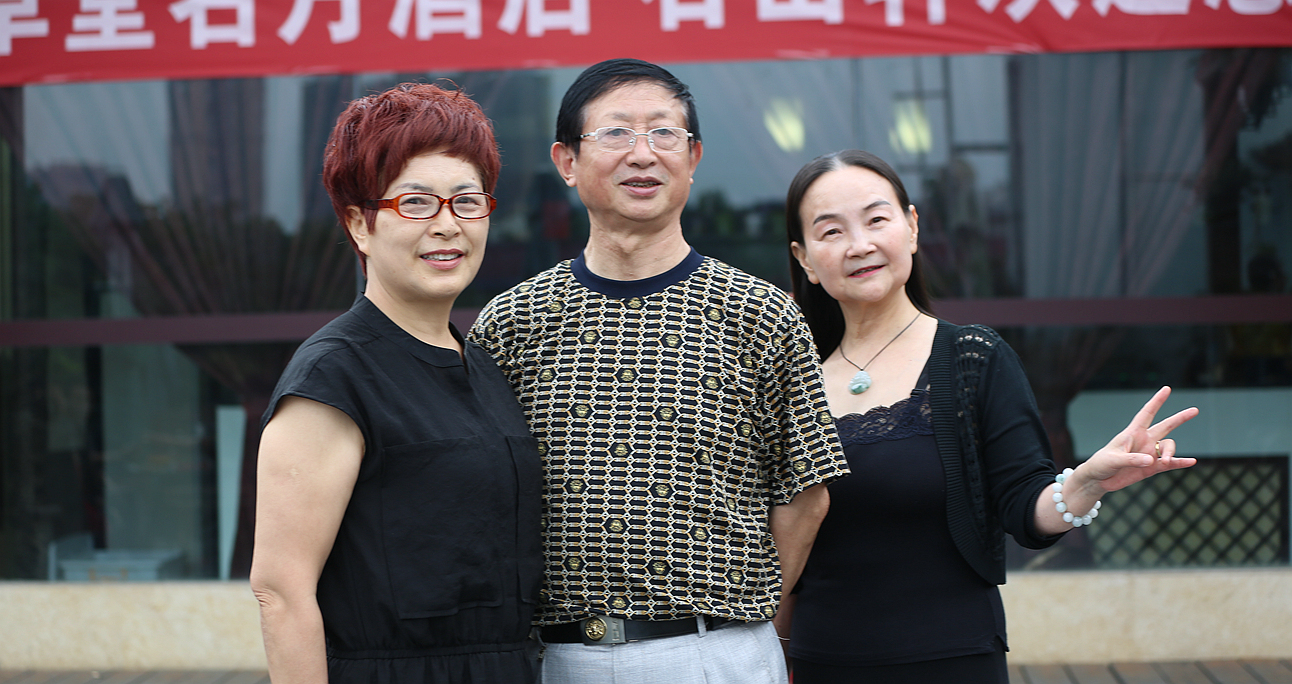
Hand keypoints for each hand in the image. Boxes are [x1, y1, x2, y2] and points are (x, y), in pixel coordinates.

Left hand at [1075, 386, 1197, 494]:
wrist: (1099, 479)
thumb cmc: (1102, 464)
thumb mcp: (1113, 459)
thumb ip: (1131, 459)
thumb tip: (1151, 460)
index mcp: (1133, 433)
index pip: (1147, 413)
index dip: (1156, 401)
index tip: (1167, 388)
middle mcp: (1144, 441)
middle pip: (1166, 426)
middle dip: (1179, 418)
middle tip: (1195, 410)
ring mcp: (1150, 454)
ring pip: (1168, 447)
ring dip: (1171, 453)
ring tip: (1166, 461)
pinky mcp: (1152, 468)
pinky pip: (1170, 464)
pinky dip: (1180, 462)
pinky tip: (1191, 461)